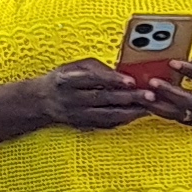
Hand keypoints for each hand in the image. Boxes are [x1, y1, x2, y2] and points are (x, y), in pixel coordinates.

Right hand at [26, 62, 153, 133]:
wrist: (42, 101)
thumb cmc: (65, 79)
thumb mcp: (75, 66)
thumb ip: (97, 67)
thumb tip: (120, 73)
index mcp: (67, 80)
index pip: (90, 78)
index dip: (111, 79)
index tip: (131, 81)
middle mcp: (71, 98)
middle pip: (102, 98)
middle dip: (128, 97)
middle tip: (150, 95)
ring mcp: (77, 114)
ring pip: (106, 115)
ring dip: (130, 112)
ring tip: (149, 107)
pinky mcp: (83, 124)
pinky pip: (105, 124)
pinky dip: (123, 120)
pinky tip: (138, 115)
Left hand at [142, 52, 191, 129]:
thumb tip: (183, 63)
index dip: (189, 70)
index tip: (172, 63)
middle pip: (190, 101)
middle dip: (170, 92)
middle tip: (153, 82)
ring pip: (180, 114)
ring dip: (160, 105)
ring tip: (145, 96)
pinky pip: (177, 117)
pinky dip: (163, 110)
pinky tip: (150, 103)